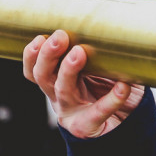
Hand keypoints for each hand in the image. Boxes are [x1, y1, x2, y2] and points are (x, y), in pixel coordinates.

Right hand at [23, 30, 144, 137]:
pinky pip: (99, 111)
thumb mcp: (97, 71)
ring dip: (68, 70)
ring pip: (63, 90)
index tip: (41, 36)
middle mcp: (59, 96)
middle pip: (43, 76)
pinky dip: (112, 98)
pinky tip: (123, 87)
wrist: (123, 127)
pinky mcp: (88, 126)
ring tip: (80, 52)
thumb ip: (95, 54)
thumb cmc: (108, 92)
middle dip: (48, 55)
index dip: (32, 54)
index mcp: (56, 81)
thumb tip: (106, 28)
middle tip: (59, 37)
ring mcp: (72, 112)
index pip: (34, 69)